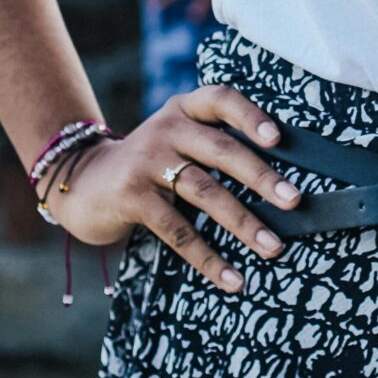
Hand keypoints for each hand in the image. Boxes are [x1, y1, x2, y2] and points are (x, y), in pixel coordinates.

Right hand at [43, 84, 302, 293]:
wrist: (82, 182)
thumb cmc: (149, 163)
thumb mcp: (176, 139)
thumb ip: (215, 145)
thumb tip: (281, 183)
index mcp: (184, 109)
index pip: (221, 99)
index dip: (250, 115)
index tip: (279, 138)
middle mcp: (167, 127)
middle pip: (221, 150)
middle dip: (262, 177)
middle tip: (295, 200)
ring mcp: (146, 160)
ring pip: (204, 191)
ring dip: (243, 222)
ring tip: (273, 247)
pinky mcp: (132, 196)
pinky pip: (178, 230)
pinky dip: (209, 258)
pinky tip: (232, 278)